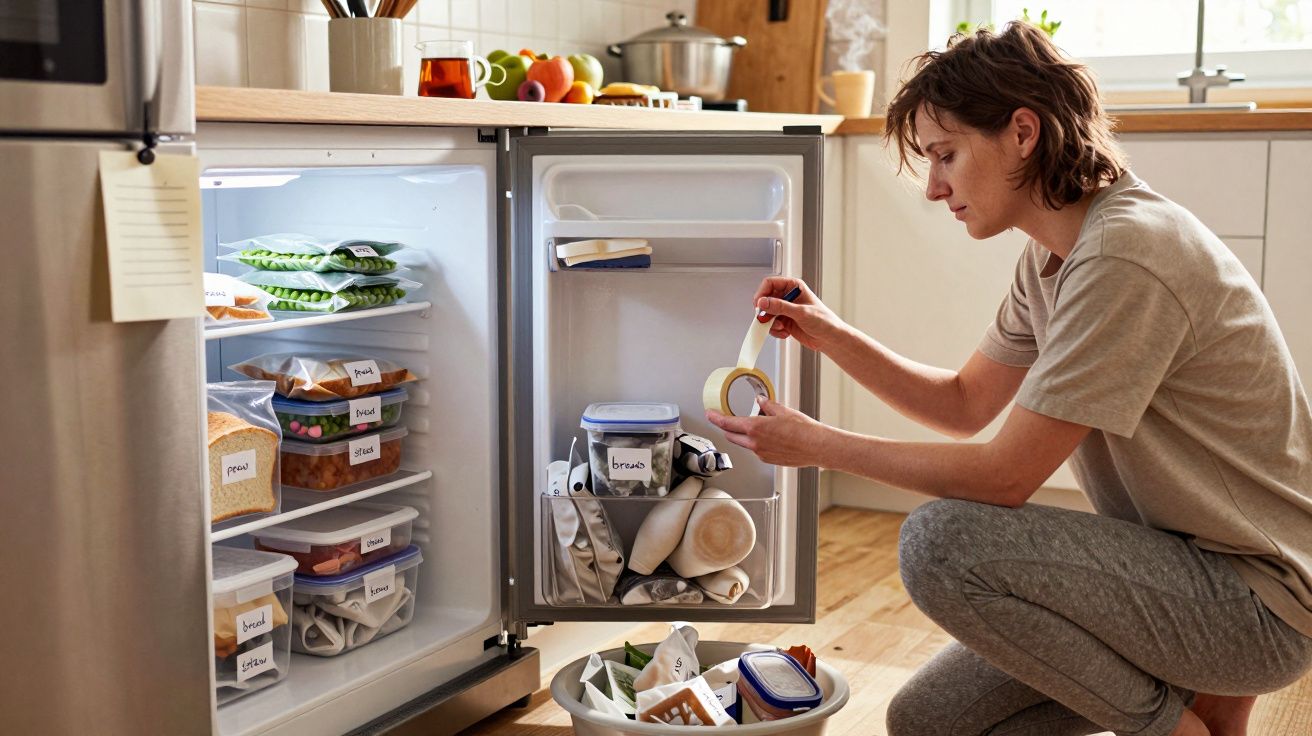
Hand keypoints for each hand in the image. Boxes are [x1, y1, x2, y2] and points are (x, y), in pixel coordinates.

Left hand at [705, 398, 830, 467]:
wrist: (816, 446)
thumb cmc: (803, 430)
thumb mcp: (782, 410)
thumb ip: (766, 405)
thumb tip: (761, 401)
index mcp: (755, 428)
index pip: (727, 423)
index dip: (715, 418)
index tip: (710, 414)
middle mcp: (754, 443)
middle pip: (731, 435)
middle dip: (726, 428)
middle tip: (726, 420)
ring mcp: (760, 453)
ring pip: (744, 444)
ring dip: (743, 436)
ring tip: (757, 427)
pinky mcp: (768, 460)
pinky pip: (756, 450)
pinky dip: (756, 443)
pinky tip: (769, 438)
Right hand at [752, 277, 845, 352]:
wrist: (830, 338)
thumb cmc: (824, 321)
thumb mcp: (801, 312)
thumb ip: (781, 307)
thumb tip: (763, 302)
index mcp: (794, 287)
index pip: (770, 283)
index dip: (762, 293)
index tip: (759, 305)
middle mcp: (788, 297)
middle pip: (765, 299)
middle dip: (765, 312)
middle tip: (767, 320)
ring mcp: (785, 310)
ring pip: (767, 314)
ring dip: (770, 323)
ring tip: (781, 328)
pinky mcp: (784, 321)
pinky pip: (771, 325)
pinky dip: (775, 330)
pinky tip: (785, 333)